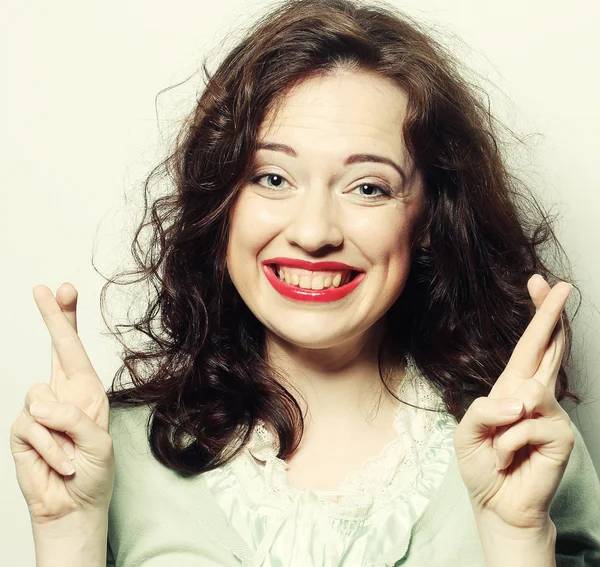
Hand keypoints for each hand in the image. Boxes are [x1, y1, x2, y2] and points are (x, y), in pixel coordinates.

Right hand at [10, 283, 114, 525]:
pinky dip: (51, 449)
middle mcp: (63, 394)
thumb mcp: (99, 443)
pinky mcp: (23, 432)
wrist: (74, 506)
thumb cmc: (94, 473)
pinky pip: (32, 428)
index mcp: (86, 391)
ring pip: (39, 398)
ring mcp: (40, 412)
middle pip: (54, 348)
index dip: (67, 319)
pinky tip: (61, 464)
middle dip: (53, 318)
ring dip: (60, 432)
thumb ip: (74, 418)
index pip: (75, 349)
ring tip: (72, 453)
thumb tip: (41, 404)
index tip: (63, 290)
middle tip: (45, 289)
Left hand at [453, 274, 574, 531]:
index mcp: (511, 387)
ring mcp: (549, 413)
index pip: (528, 346)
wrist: (496, 504)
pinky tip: (511, 458)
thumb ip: (488, 410)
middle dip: (551, 315)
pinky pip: (526, 423)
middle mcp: (533, 394)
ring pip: (531, 388)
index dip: (538, 315)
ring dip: (501, 426)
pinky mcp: (560, 434)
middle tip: (562, 285)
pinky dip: (508, 443)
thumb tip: (523, 399)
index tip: (541, 283)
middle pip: (549, 347)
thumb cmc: (482, 464)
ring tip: (501, 449)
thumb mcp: (467, 432)